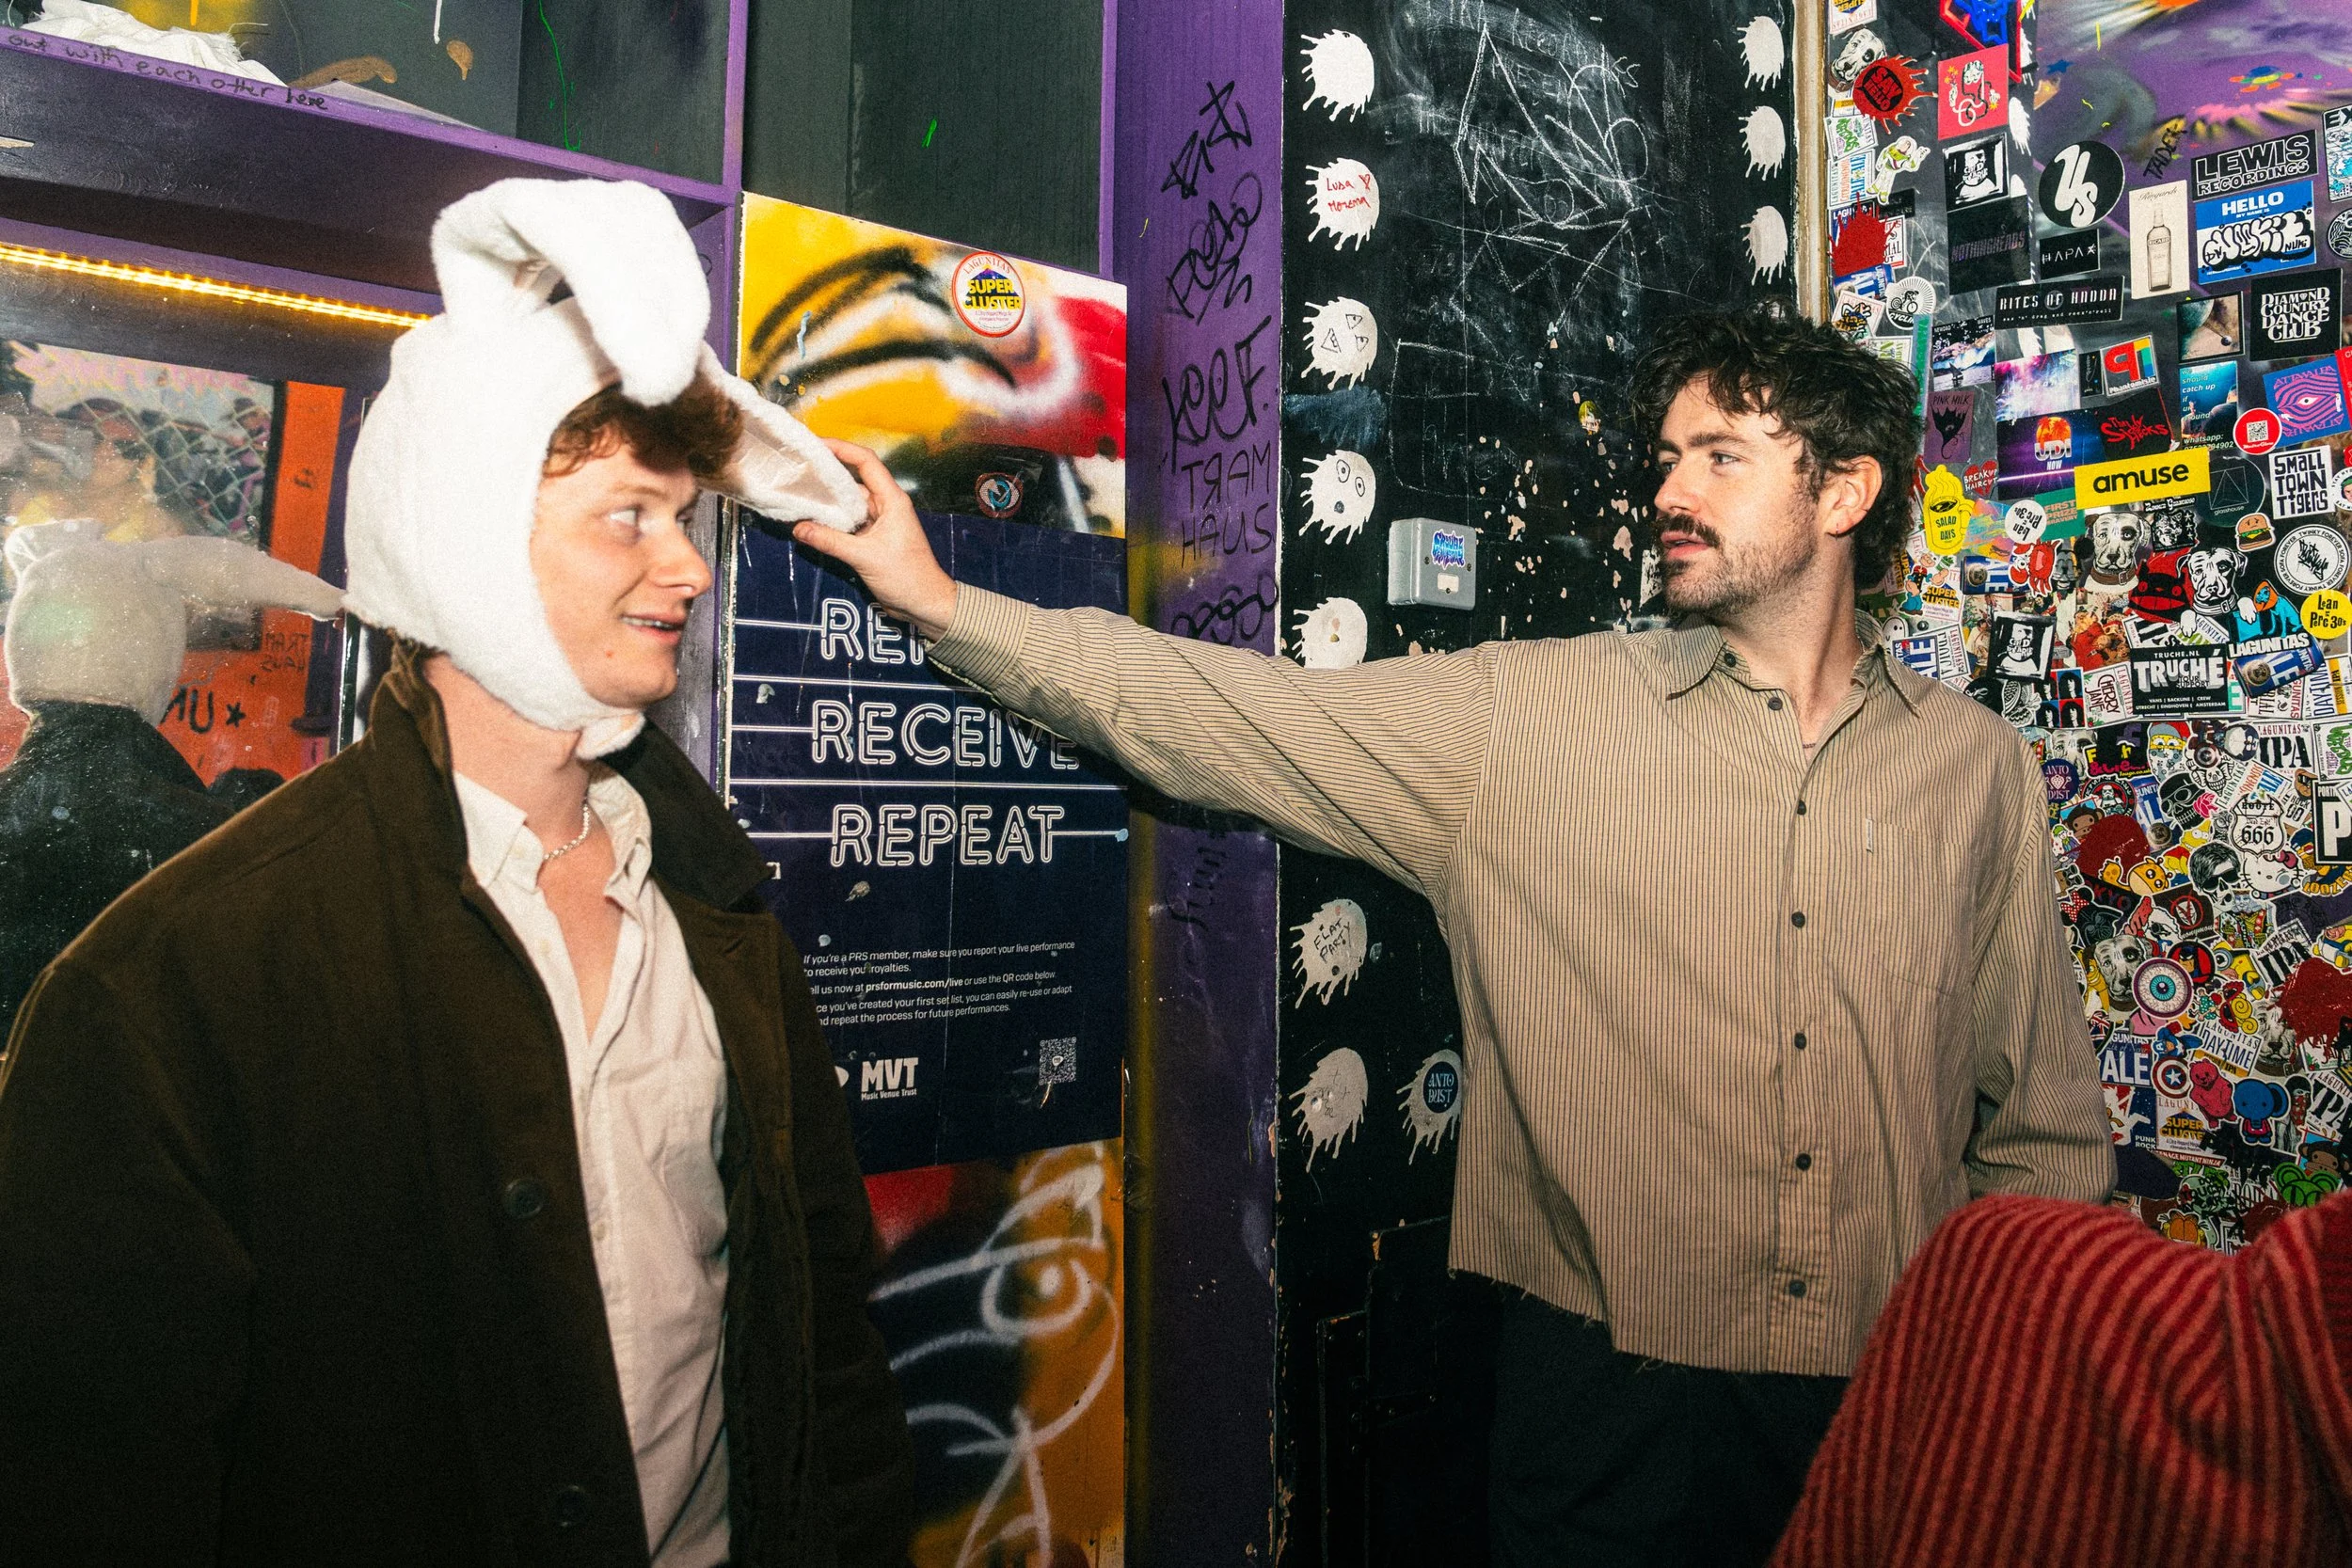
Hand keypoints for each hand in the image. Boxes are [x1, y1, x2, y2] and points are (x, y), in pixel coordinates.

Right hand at [791, 440, 959, 640]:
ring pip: (847, 503)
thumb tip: (798, 527)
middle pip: (852, 480)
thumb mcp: (865, 557)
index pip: (866, 462)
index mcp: (891, 500)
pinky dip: (830, 520)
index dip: (842, 448)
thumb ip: (830, 541)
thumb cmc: (906, 577)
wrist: (924, 604)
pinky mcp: (871, 538)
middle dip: (826, 473)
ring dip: (826, 500)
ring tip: (797, 492)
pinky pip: (847, 522)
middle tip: (797, 468)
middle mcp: (885, 505)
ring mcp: (878, 521)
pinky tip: (809, 519)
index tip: (816, 443)